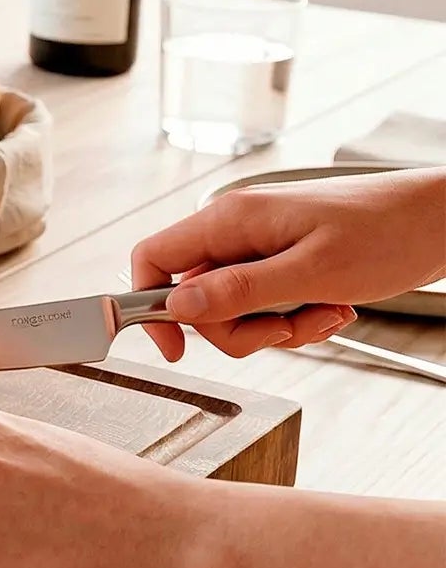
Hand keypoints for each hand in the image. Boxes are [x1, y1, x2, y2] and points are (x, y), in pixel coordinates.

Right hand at [130, 168, 445, 359]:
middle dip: (240, 328)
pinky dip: (295, 318)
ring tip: (324, 313)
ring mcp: (259, 246)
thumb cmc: (388, 232)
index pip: (153, 260)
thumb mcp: (311, 272)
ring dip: (277, 327)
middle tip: (287, 330)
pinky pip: (265, 305)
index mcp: (229, 220)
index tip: (176, 348)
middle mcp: (236, 230)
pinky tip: (332, 307)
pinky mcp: (283, 260)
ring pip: (234, 309)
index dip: (150, 307)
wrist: (442, 220)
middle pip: (197, 298)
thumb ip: (239, 291)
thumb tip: (178, 307)